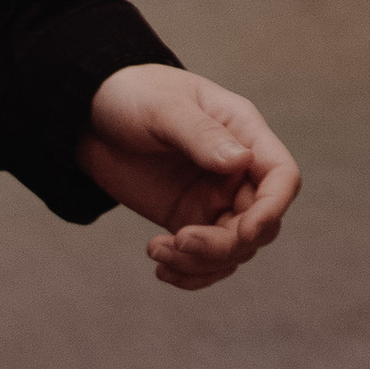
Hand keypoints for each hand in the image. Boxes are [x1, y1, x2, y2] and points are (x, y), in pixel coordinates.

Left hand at [79, 63, 299, 290]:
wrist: (88, 114)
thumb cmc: (133, 95)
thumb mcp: (163, 108)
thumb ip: (202, 134)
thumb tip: (242, 161)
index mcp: (242, 132)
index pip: (281, 176)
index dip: (273, 208)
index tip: (243, 232)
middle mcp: (236, 171)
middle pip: (259, 224)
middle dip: (225, 245)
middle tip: (180, 241)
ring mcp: (214, 199)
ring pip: (233, 249)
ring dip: (201, 262)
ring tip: (157, 251)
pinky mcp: (188, 219)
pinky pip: (204, 259)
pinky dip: (189, 273)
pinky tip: (161, 269)